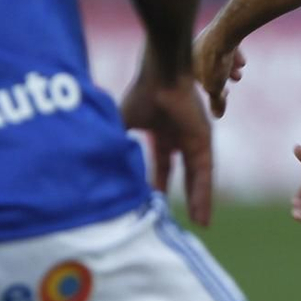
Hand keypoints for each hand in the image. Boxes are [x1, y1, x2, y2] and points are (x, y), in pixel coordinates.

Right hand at [120, 68, 214, 225]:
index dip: (160, 183)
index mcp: (163, 132)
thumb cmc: (142, 93)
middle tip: (184, 219)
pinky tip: (202, 215)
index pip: (164, 164)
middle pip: (184, 174)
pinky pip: (204, 175)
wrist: (161, 76)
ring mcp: (194, 140)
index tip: (156, 201)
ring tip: (201, 225)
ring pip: (197, 178)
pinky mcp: (204, 142)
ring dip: (199, 202)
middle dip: (185, 196)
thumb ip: (116, 143)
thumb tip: (96, 164)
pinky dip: (203, 196)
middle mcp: (181, 137)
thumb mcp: (123, 124)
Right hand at [193, 25, 246, 118]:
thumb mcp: (214, 88)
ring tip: (239, 72)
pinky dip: (233, 54)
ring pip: (218, 55)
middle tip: (234, 80)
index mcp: (187, 62)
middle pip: (209, 66)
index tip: (223, 94)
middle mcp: (193, 48)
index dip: (211, 89)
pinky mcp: (219, 29)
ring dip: (229, 66)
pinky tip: (242, 61)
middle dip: (222, 76)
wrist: (225, 33)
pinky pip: (225, 44)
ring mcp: (206, 38)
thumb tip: (217, 115)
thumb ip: (216, 102)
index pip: (197, 79)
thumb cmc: (215, 62)